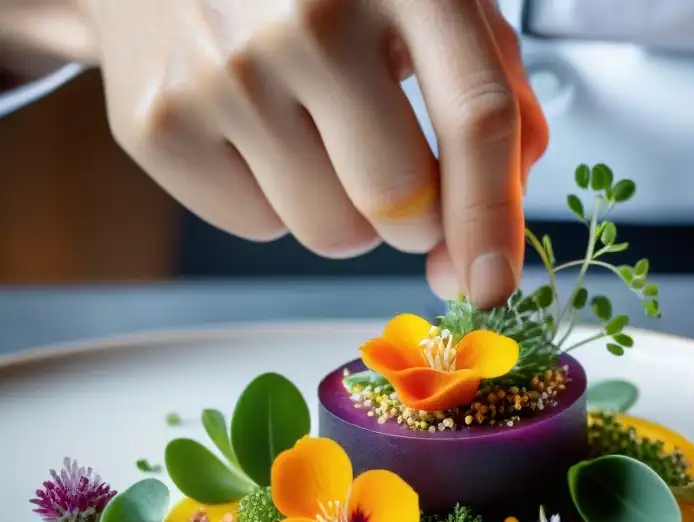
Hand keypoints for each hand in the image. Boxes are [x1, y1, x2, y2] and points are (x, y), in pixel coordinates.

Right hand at [77, 0, 547, 306]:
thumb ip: (492, 92)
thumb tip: (494, 228)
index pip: (475, 117)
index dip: (492, 218)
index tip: (492, 285)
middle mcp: (310, 21)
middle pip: (400, 202)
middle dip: (417, 220)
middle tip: (396, 170)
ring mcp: (227, 72)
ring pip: (331, 233)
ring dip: (347, 213)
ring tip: (318, 136)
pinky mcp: (160, 122)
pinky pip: (259, 226)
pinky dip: (275, 201)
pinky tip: (258, 133)